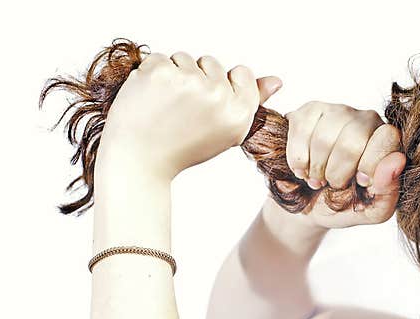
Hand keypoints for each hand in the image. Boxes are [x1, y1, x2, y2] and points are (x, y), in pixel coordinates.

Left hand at [98, 51, 282, 181]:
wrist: (141, 160)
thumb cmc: (184, 146)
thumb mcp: (226, 130)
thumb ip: (251, 101)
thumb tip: (277, 81)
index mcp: (240, 113)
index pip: (242, 73)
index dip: (224, 85)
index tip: (207, 106)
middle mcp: (219, 97)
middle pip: (212, 63)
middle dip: (197, 79)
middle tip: (184, 111)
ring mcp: (189, 82)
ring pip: (185, 58)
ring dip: (174, 76)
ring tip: (166, 106)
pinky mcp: (161, 72)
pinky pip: (161, 57)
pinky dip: (152, 75)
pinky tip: (150, 99)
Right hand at [285, 101, 405, 227]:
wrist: (311, 206)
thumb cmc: (347, 206)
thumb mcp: (373, 211)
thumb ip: (390, 191)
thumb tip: (397, 160)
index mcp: (389, 141)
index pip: (387, 136)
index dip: (370, 164)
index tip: (361, 182)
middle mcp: (366, 119)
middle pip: (352, 141)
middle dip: (338, 173)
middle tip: (334, 185)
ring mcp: (337, 111)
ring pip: (324, 138)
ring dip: (316, 169)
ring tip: (318, 179)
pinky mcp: (309, 112)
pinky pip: (301, 132)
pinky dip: (299, 160)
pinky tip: (303, 169)